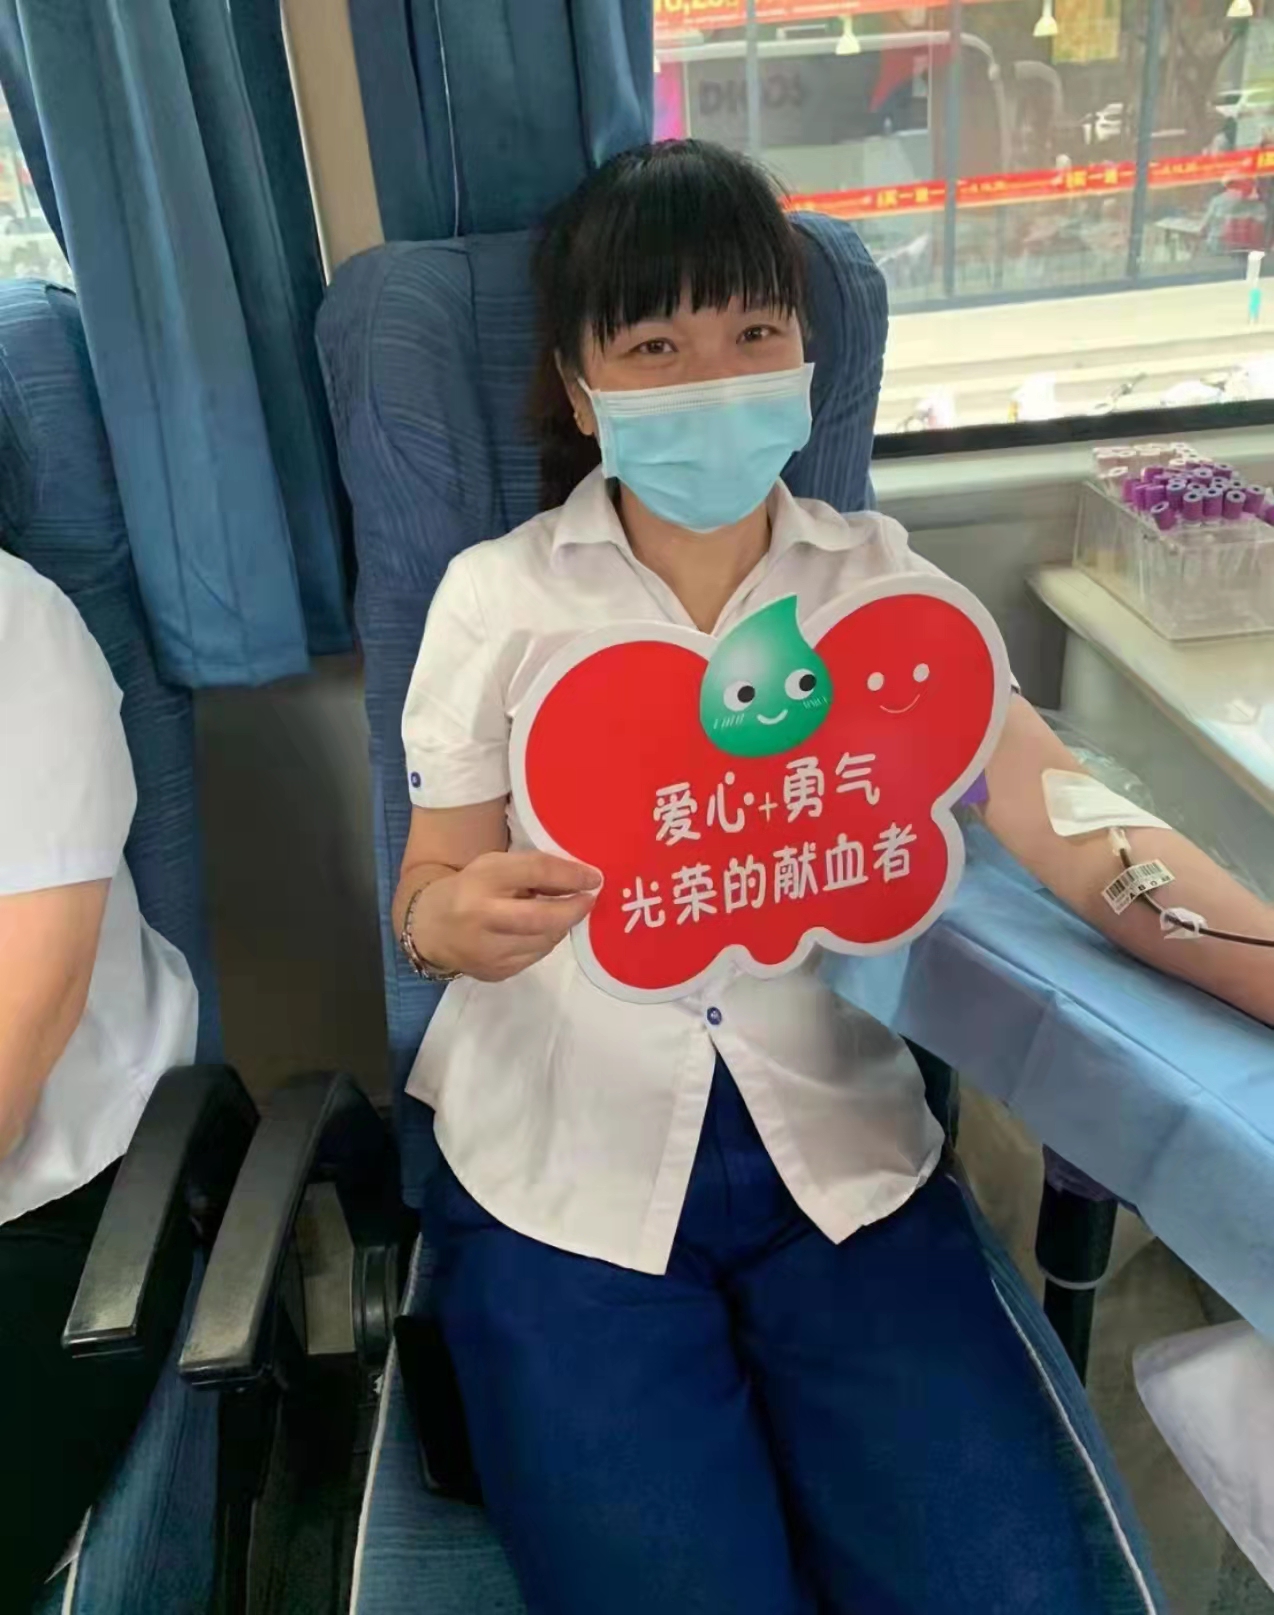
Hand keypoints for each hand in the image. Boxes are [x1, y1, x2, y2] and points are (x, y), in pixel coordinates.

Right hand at [407, 851, 601, 982]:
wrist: (429, 929)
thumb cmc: (470, 889)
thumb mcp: (494, 867)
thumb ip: (531, 871)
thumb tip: (579, 879)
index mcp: (482, 879)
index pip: (535, 872)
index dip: (570, 875)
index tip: (594, 878)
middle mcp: (482, 916)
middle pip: (542, 917)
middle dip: (573, 910)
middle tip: (590, 901)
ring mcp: (487, 950)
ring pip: (543, 941)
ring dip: (560, 926)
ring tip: (564, 913)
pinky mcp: (494, 972)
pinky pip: (534, 957)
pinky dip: (545, 942)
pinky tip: (540, 932)